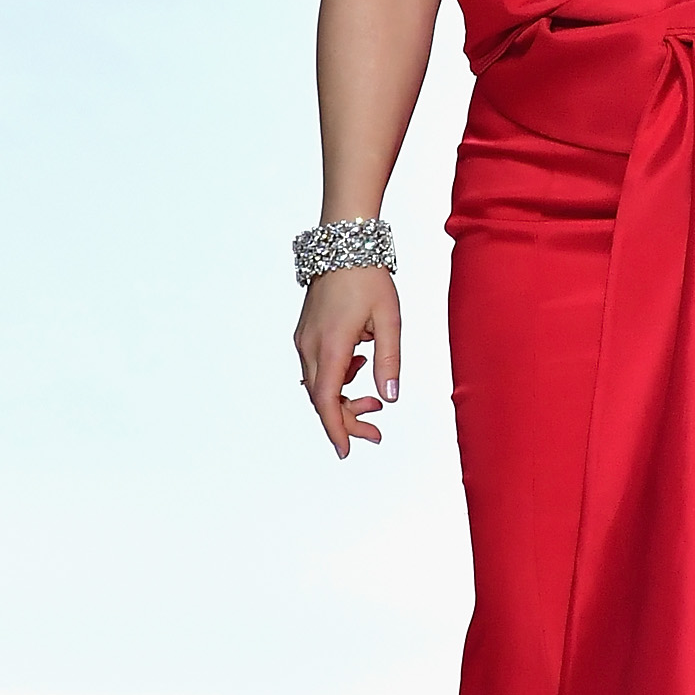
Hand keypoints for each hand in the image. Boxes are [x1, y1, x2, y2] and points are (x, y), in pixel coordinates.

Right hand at [296, 266, 400, 457]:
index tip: (345, 450)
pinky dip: (336, 379)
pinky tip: (358, 367)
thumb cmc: (368, 277)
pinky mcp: (306, 332)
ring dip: (342, 398)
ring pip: (318, 384)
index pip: (326, 400)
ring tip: (373, 399)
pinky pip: (317, 367)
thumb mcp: (389, 320)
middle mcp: (311, 345)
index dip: (336, 428)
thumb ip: (389, 360)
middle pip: (321, 398)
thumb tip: (390, 396)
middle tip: (376, 430)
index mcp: (332, 345)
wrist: (344, 244)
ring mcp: (304, 339)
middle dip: (347, 419)